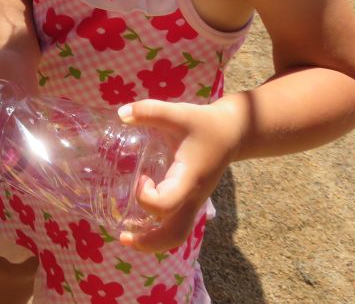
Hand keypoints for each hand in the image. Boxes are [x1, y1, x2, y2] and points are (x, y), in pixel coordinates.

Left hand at [115, 99, 243, 252]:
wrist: (233, 133)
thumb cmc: (204, 123)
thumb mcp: (177, 112)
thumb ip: (149, 111)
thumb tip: (120, 114)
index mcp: (189, 179)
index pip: (166, 205)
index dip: (146, 196)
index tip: (141, 177)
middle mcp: (192, 197)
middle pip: (174, 236)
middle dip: (148, 242)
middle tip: (122, 236)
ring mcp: (193, 202)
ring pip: (176, 235)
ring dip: (152, 240)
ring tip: (127, 234)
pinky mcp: (191, 200)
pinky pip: (176, 224)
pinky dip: (158, 230)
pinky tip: (139, 218)